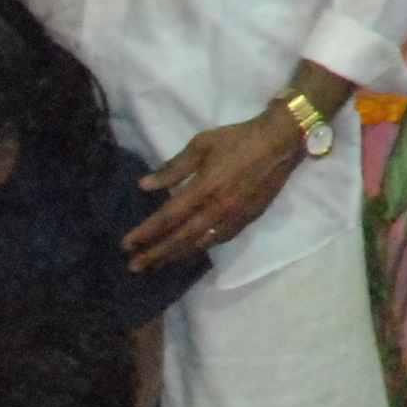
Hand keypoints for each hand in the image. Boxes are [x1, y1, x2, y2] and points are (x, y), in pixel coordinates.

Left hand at [130, 111, 300, 271]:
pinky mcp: (248, 219)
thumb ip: (173, 168)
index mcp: (203, 189)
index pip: (167, 218)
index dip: (145, 233)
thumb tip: (144, 186)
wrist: (280, 142)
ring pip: (200, 244)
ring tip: (157, 265)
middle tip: (134, 267)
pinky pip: (219, 240)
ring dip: (176, 256)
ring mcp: (234, 217)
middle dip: (156, 254)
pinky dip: (201, 248)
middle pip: (181, 238)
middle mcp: (217, 209)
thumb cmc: (238, 139)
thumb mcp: (201, 144)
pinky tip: (191, 251)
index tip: (126, 245)